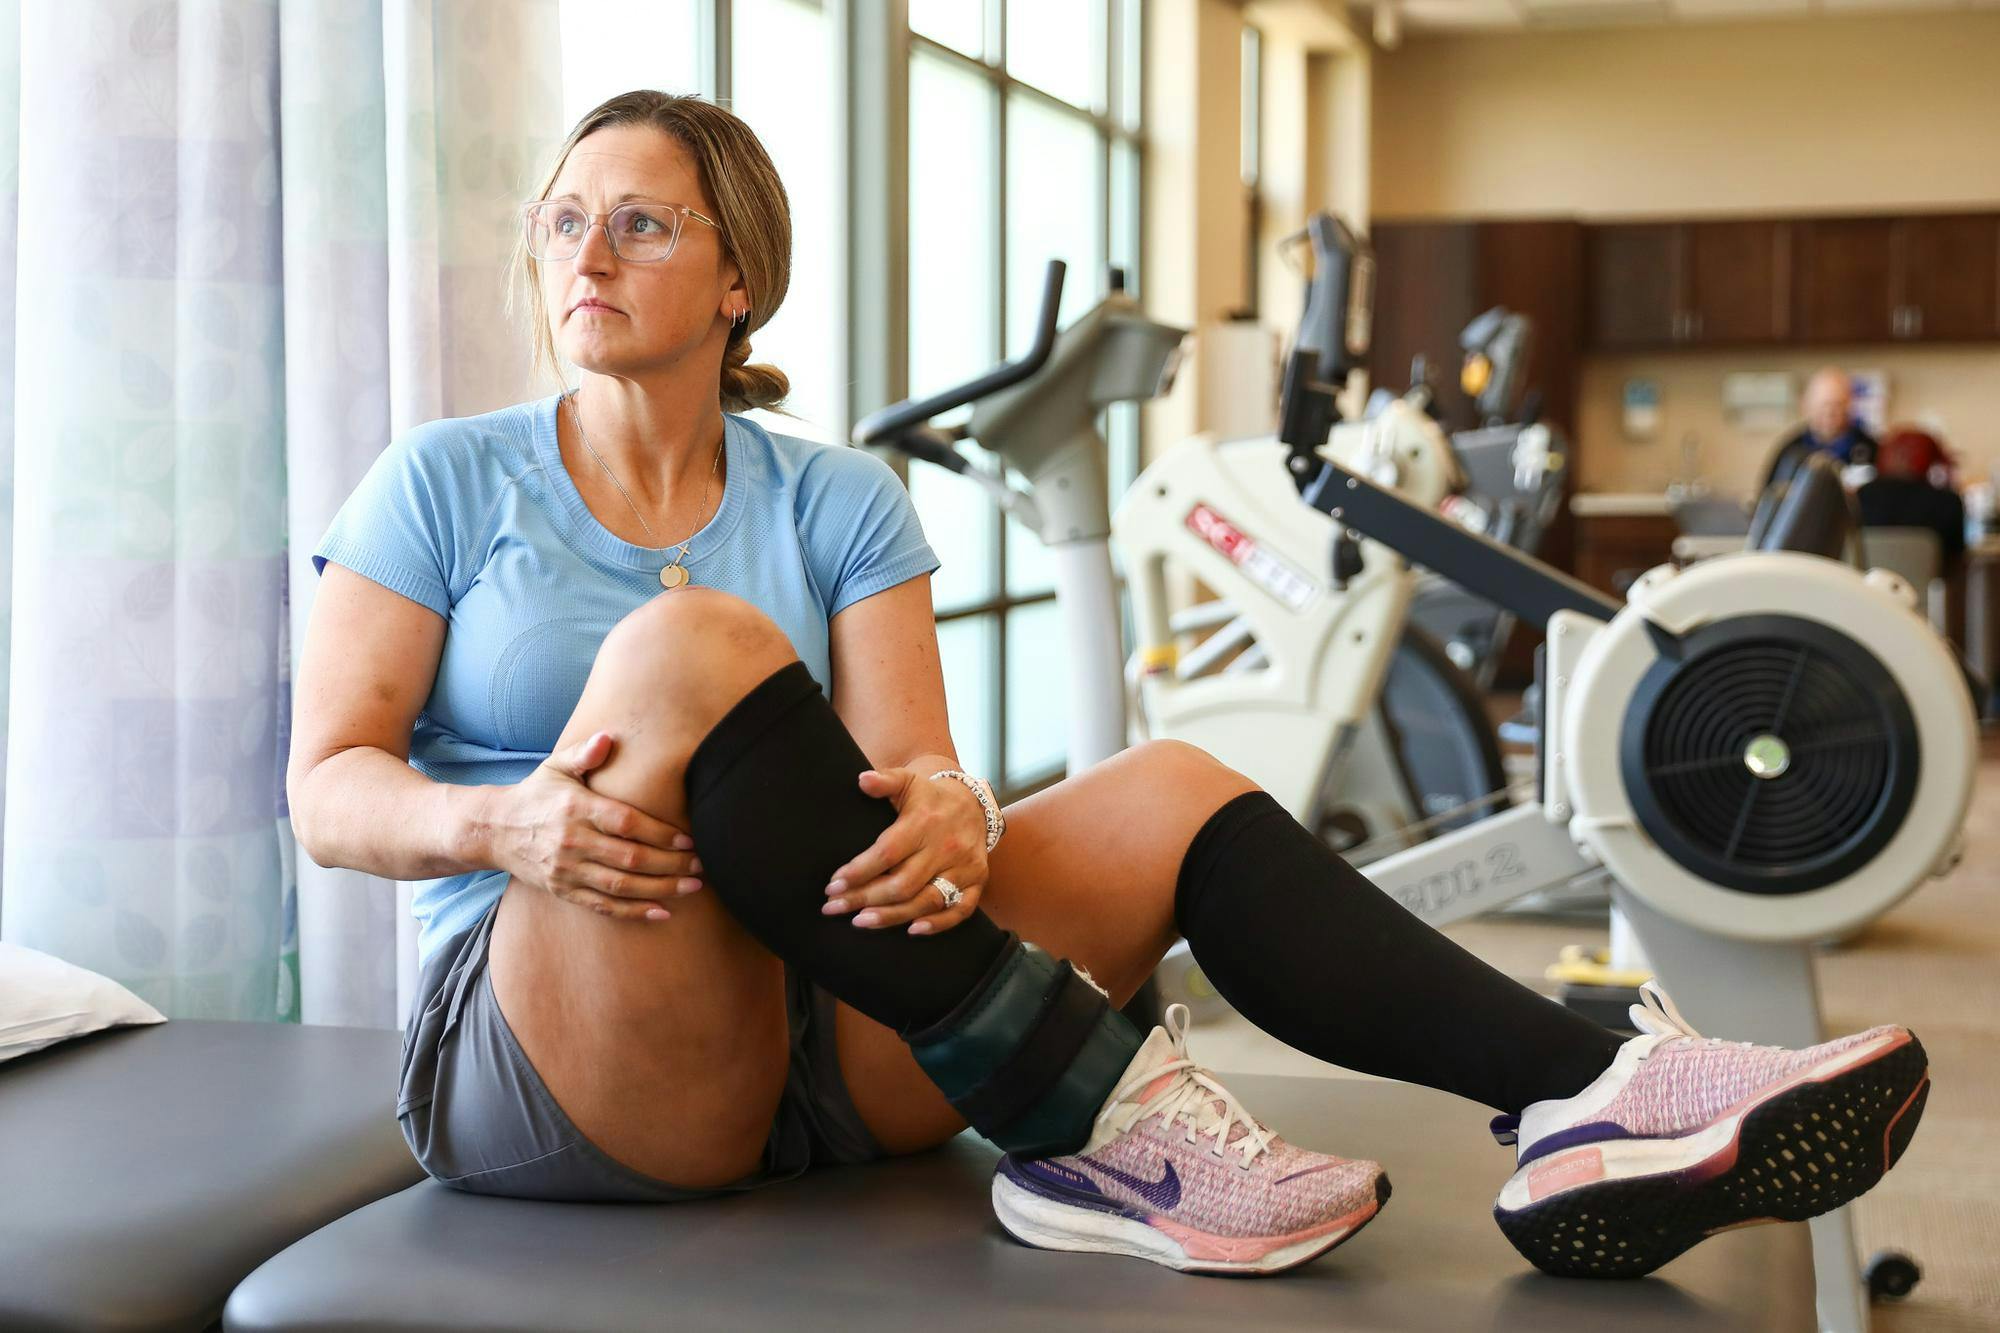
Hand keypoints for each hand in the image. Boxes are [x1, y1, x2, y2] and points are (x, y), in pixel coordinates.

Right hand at [486, 731, 703, 921]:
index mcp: (576, 808)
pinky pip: (603, 907)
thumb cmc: (536, 794)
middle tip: (703, 866)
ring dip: (660, 889)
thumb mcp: (555, 767)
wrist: (494, 830)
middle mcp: (573, 842)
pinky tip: (663, 911)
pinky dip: (634, 912)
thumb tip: (608, 737)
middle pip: (629, 858)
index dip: (660, 833)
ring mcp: (567, 870)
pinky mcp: (563, 890)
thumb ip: (584, 753)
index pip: (626, 823)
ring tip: (693, 887)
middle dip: (671, 864)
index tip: (690, 840)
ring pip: (621, 886)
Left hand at [822, 767, 986, 934]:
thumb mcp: (907, 781)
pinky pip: (960, 910)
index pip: (888, 852)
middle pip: (903, 883)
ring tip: (860, 922)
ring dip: (892, 916)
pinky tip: (912, 930)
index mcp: (925, 823)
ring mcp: (964, 867)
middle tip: (834, 908)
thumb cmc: (929, 797)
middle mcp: (946, 847)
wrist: (974, 803)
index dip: (859, 871)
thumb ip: (884, 780)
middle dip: (865, 898)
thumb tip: (862, 780)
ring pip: (927, 900)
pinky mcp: (977, 881)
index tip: (832, 885)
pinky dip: (938, 924)